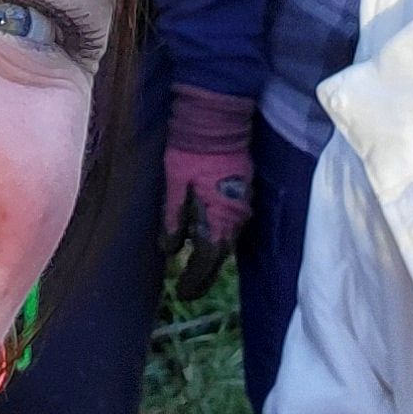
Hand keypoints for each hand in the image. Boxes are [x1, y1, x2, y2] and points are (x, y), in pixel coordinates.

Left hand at [162, 86, 256, 299]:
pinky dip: (218, 238)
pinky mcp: (243, 193)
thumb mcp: (175, 183)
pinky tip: (206, 241)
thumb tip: (169, 251)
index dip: (195, 279)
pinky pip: (232, 226)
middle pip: (221, 254)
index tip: (182, 294)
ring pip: (228, 240)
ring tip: (196, 271)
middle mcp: (236, 217)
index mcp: (219, 218)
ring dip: (212, 257)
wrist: (217, 119)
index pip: (208, 260)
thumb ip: (173, 217)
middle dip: (204, 273)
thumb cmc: (191, 149)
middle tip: (188, 288)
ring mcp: (243, 205)